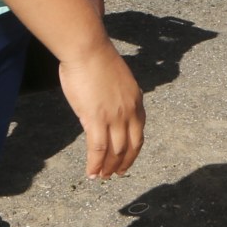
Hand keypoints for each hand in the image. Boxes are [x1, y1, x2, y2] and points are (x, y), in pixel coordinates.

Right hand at [59, 43, 145, 177]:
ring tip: (101, 177)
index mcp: (136, 101)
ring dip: (108, 167)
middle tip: (116, 174)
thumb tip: (107, 104)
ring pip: (115, 151)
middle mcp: (130, 111)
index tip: (127, 157)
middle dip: (124, 162)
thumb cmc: (95, 58)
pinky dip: (95, 164)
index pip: (139, 131)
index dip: (133, 148)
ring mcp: (114, 117)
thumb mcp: (116, 79)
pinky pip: (98, 149)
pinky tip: (91, 173)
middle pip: (131, 145)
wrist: (88, 49)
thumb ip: (115, 95)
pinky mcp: (96, 119)